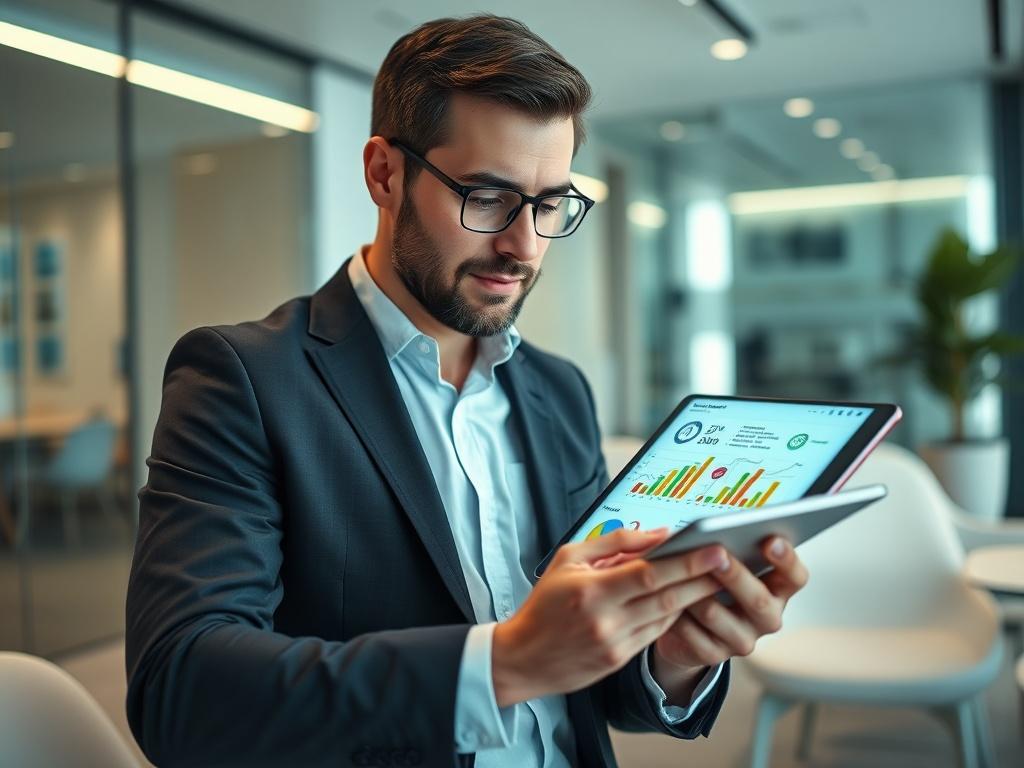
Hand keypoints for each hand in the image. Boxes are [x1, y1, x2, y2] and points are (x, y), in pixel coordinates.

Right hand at [491, 528, 730, 706]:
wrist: (523, 658)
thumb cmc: (545, 603)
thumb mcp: (569, 559)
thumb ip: (613, 544)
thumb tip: (657, 534)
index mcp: (592, 591)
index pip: (650, 574)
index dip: (686, 562)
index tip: (714, 548)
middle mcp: (607, 620)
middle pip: (667, 597)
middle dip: (703, 579)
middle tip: (731, 561)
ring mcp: (616, 644)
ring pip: (666, 617)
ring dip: (694, 597)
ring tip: (717, 578)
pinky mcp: (620, 661)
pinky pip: (655, 633)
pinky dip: (673, 614)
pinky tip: (688, 599)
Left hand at [651, 536, 808, 699]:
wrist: (690, 628)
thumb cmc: (712, 581)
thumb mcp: (725, 564)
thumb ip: (729, 550)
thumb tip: (713, 533)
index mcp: (778, 590)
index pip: (795, 577)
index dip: (787, 559)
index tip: (771, 540)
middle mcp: (767, 618)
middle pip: (758, 599)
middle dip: (736, 575)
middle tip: (719, 554)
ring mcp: (743, 640)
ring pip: (717, 615)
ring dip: (695, 593)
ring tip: (678, 573)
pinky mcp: (715, 655)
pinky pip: (692, 634)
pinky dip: (676, 614)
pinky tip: (663, 599)